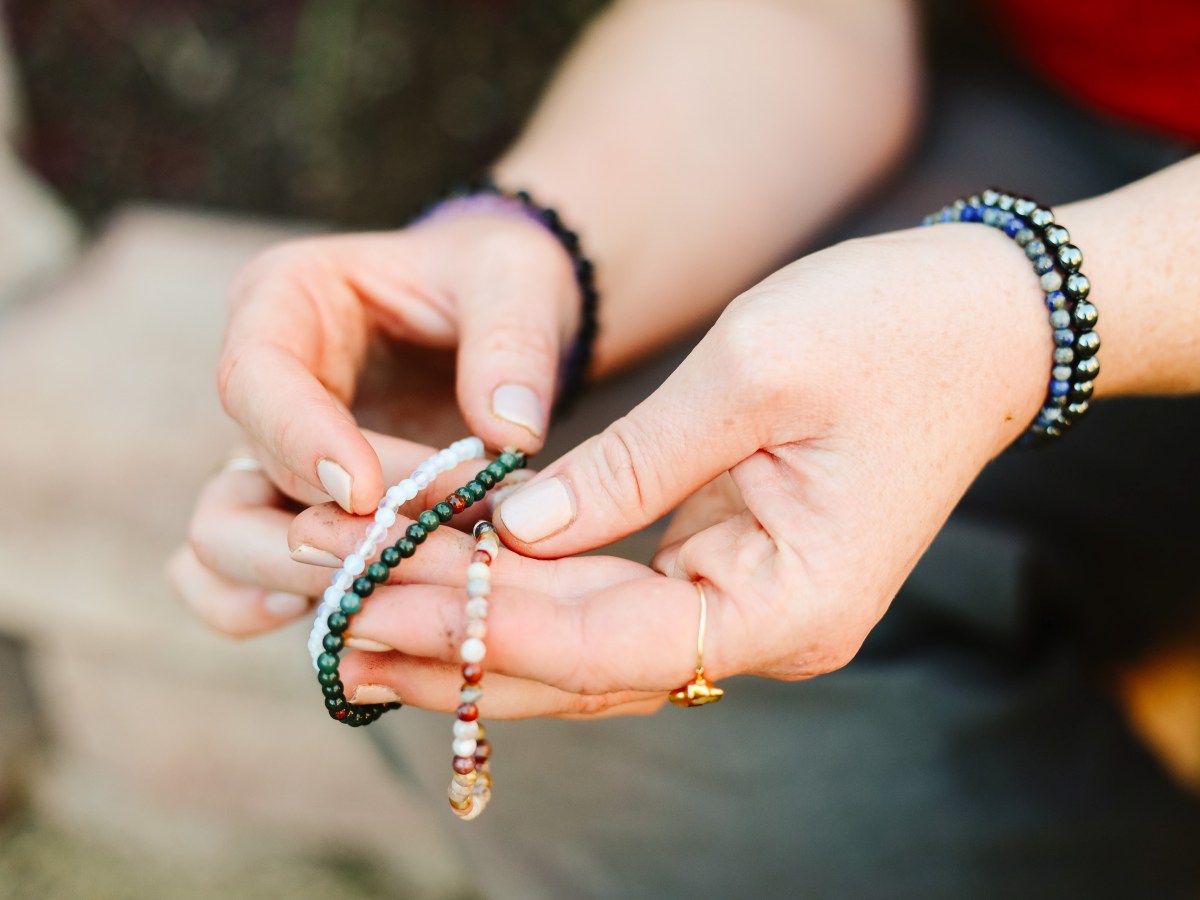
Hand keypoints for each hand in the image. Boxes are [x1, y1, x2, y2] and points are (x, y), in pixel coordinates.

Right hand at [171, 211, 578, 634]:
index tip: (368, 494)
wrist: (499, 315)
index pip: (257, 377)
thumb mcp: (517, 278)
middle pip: (234, 485)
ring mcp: (272, 461)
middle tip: (417, 552)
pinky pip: (249, 581)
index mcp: (286, 303)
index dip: (300, 441)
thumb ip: (513, 343)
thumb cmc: (497, 280)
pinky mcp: (302, 516)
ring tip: (398, 591)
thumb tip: (509, 434)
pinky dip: (286, 609)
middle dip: (321, 534)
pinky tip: (360, 618)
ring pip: (224, 547)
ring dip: (305, 581)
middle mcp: (262, 391)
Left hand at [306, 224, 1054, 716]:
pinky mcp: (730, 572)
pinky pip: (614, 606)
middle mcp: (766, 631)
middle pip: (585, 667)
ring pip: (592, 649)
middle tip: (330, 625)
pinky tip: (448, 583)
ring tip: (357, 618)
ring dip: (480, 631)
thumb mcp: (750, 375)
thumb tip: (515, 528)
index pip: (603, 642)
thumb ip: (628, 464)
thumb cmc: (886, 330)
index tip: (367, 598)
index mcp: (786, 601)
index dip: (478, 624)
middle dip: (456, 644)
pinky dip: (529, 595)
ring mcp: (748, 609)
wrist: (982, 323)